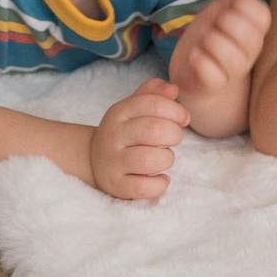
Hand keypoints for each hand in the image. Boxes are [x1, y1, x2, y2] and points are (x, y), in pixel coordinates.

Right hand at [91, 77, 187, 200]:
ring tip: (164, 156)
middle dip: (174, 134)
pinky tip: (161, 178)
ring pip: (149, 159)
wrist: (93, 159)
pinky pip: (143, 188)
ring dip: (167, 158)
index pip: (152, 104)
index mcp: (120, 112)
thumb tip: (173, 88)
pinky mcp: (116, 185)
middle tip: (174, 138)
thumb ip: (153, 94)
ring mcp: (113, 161)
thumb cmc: (123, 131)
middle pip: (154, 130)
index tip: (183, 118)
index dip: (175, 110)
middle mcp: (114, 135)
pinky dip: (159, 184)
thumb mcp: (132, 107)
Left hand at [170, 0, 269, 98]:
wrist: (194, 71)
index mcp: (253, 30)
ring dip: (213, 42)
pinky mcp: (213, 84)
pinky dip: (201, 62)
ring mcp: (232, 71)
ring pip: (233, 58)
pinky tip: (194, 54)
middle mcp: (248, 53)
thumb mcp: (221, 11)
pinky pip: (213, 76)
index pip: (263, 16)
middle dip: (228, 22)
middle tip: (214, 22)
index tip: (229, 5)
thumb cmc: (213, 37)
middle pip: (250, 37)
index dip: (245, 4)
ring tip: (203, 38)